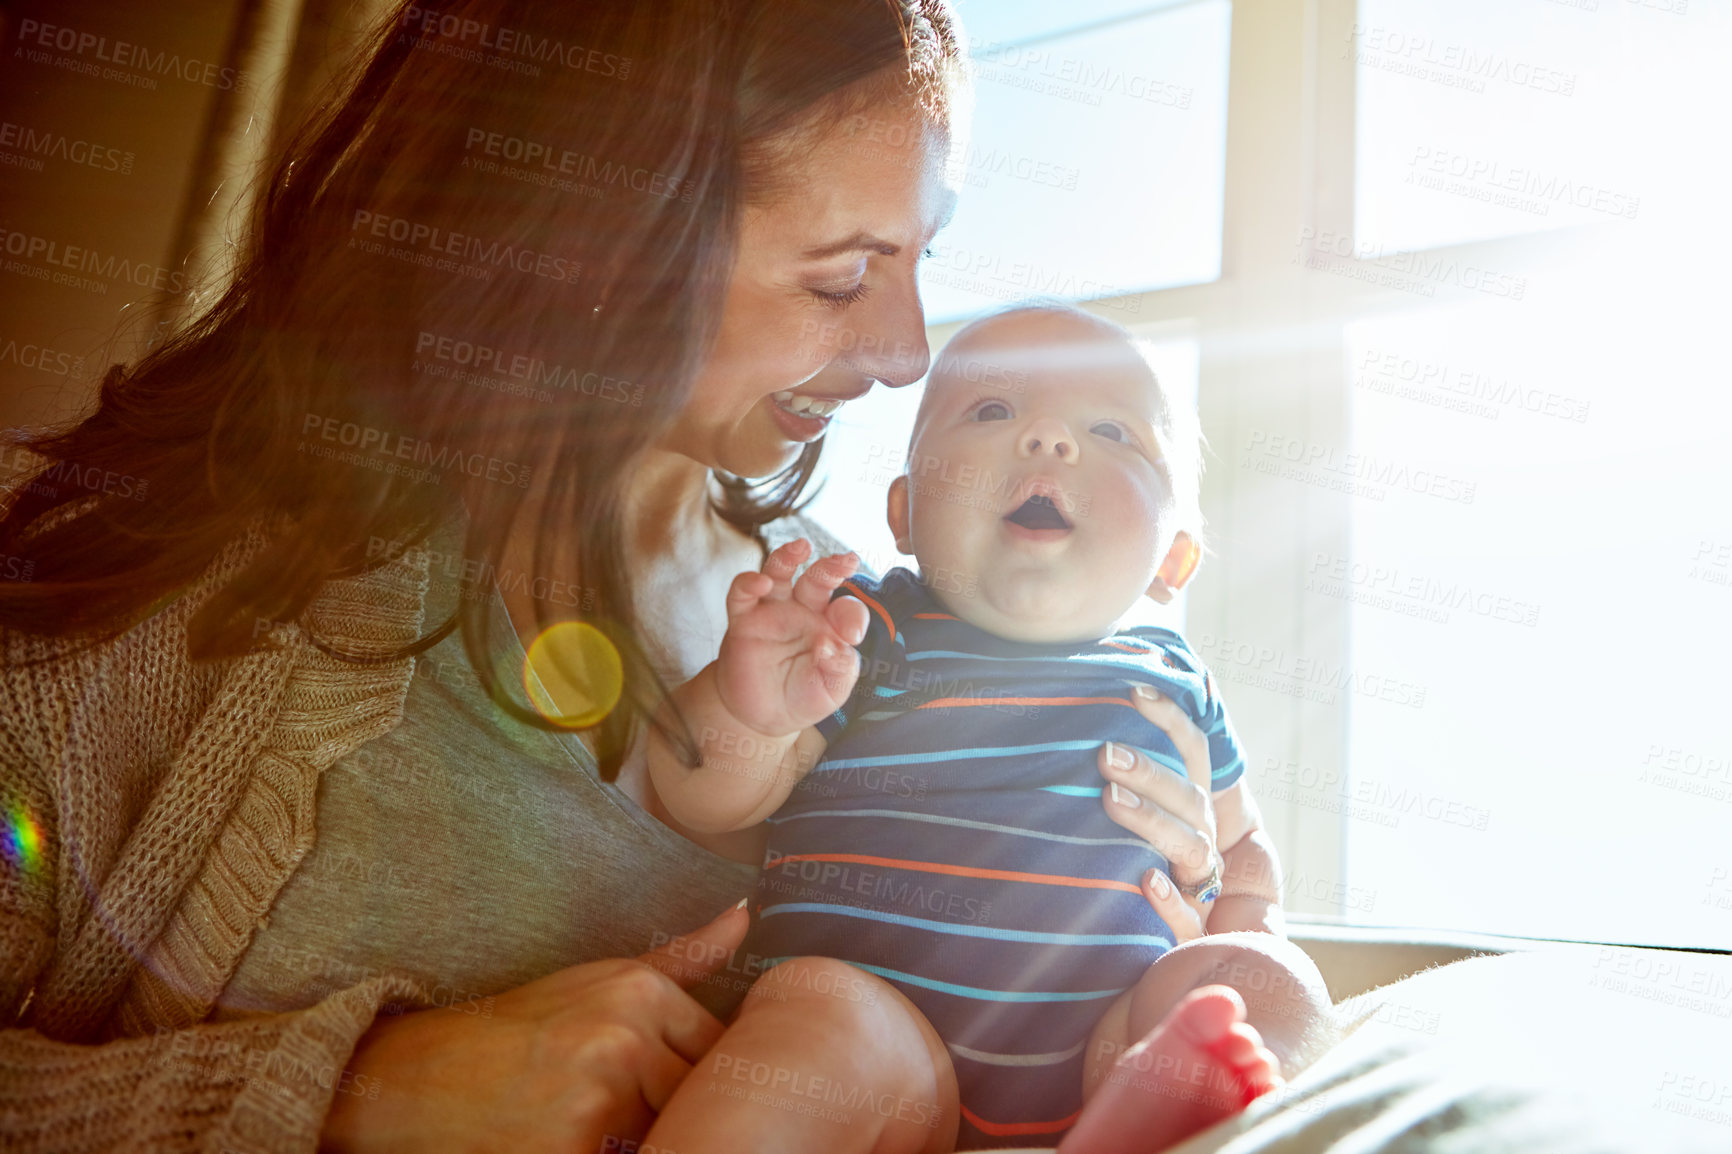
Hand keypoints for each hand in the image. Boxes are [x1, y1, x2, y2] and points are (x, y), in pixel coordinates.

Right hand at [322, 902, 749, 1152]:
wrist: (422, 1076)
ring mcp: (600, 1097)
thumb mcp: (603, 979)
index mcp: (641, 993)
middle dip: (675, 1108)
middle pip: (696, 1096)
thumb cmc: (520, 1029)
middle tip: (629, 1103)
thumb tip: (746, 913)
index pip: (720, 1049)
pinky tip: (576, 1138)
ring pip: (666, 1133)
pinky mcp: (572, 1150)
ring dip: (644, 1136)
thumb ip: (684, 957)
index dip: (704, 1075)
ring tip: (595, 1118)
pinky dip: (608, 1153)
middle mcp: (625, 1038)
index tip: (675, 1082)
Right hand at [714, 538, 868, 738]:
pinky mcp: (743, 620)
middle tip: (846, 561)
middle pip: (817, 578)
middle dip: (831, 568)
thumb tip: (831, 645)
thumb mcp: (832, 690)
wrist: (761, 718)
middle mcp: (803, 611)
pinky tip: (760, 582)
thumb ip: (840, 670)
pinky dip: (749, 583)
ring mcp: (772, 612)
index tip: (852, 636)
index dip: (852, 616)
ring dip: (788, 556)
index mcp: (830, 626)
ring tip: (801, 546)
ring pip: (779, 572)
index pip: (846, 609)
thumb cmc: (803, 698)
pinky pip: (742, 593)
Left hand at [1098, 683, 1219, 942]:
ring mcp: (1197, 881)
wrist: (1132, 944)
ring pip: (1190, 844)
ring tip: (1109, 798)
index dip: (1171, 719)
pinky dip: (1168, 901)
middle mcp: (1200, 836)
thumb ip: (1113, 775)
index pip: (1192, 752)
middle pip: (1189, 796)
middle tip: (1104, 752)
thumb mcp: (1118, 814)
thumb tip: (1070, 711)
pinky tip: (1144, 880)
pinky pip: (1188, 919)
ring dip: (1151, 819)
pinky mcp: (1186, 929)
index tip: (1134, 691)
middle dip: (1149, 771)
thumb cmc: (1108, 863)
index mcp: (1189, 803)